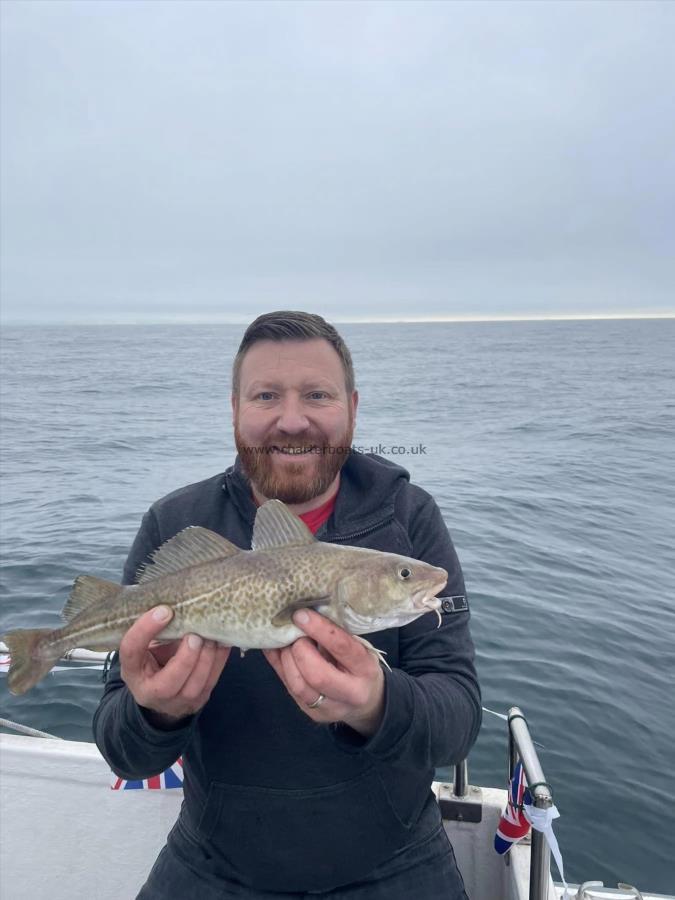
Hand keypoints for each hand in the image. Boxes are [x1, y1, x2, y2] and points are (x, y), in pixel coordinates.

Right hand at [119, 605, 230, 727]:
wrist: (161, 691)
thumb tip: (176, 600)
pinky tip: (222, 641)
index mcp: (132, 671)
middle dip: (185, 658)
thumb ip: (155, 629)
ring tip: (212, 636)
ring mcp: (175, 702)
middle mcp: (150, 692)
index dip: (145, 630)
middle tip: (195, 634)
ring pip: (194, 686)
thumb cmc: (153, 658)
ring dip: (206, 658)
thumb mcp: (145, 645)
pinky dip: (219, 659)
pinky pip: (211, 681)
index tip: (164, 610)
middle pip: (167, 682)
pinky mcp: (197, 701)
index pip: (131, 651)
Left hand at [262, 610, 384, 736]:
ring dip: (286, 658)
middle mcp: (350, 693)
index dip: (319, 630)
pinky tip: (274, 648)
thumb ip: (337, 635)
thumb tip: (306, 613)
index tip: (301, 615)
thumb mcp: (359, 648)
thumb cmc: (360, 665)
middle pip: (317, 675)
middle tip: (294, 632)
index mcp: (366, 669)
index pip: (342, 648)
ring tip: (284, 640)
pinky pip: (288, 688)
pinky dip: (278, 665)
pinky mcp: (312, 713)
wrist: (368, 702)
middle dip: (299, 650)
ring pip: (298, 686)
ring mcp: (329, 708)